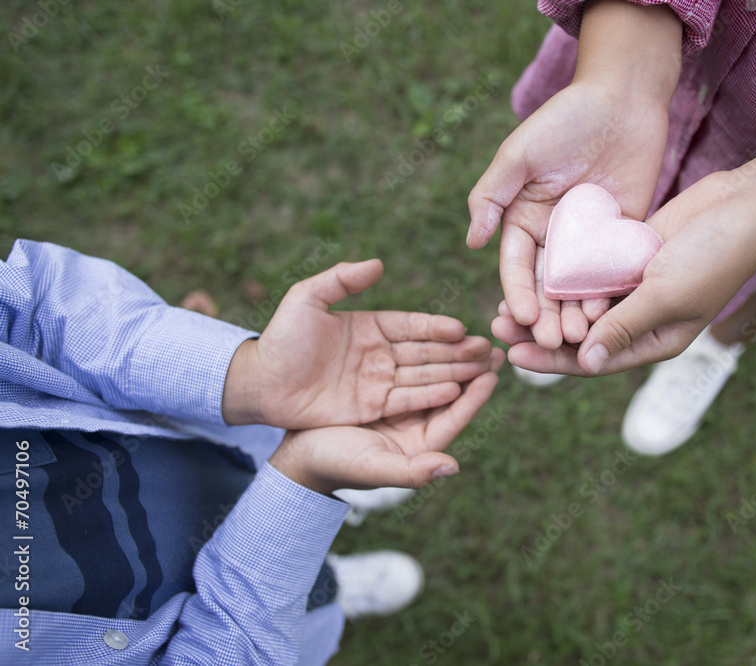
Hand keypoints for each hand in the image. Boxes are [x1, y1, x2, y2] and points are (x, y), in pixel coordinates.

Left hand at [222, 259, 495, 427]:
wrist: (260, 383)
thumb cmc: (281, 338)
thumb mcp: (307, 299)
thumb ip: (341, 279)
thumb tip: (378, 264)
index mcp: (370, 326)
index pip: (412, 325)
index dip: (436, 327)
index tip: (460, 328)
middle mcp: (380, 353)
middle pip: (426, 351)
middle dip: (456, 352)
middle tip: (487, 350)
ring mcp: (377, 381)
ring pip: (422, 375)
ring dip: (452, 374)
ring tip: (482, 372)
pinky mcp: (371, 406)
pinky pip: (406, 399)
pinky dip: (430, 396)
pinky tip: (454, 392)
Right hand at [269, 350, 503, 493]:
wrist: (296, 455)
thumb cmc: (335, 465)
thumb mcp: (373, 467)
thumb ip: (412, 472)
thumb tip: (453, 468)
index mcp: (418, 444)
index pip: (453, 417)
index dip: (474, 397)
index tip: (492, 374)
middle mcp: (413, 424)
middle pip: (449, 393)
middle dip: (471, 370)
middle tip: (494, 345)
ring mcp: (398, 404)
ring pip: (432, 375)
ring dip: (452, 356)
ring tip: (474, 336)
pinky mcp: (380, 386)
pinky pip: (408, 366)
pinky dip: (424, 350)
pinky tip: (438, 333)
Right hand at [467, 0, 681, 348]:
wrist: (621, 99)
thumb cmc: (565, 120)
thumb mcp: (519, 154)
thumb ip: (492, 195)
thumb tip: (471, 242)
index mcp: (522, 219)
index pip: (515, 266)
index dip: (518, 293)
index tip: (523, 317)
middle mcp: (552, 236)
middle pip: (545, 286)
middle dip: (547, 316)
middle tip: (553, 343)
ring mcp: (587, 240)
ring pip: (577, 288)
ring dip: (576, 314)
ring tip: (580, 338)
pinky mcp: (620, 237)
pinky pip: (612, 272)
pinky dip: (608, 295)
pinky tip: (608, 315)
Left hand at [494, 144, 755, 374]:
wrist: (745, 206)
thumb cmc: (714, 255)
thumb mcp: (665, 296)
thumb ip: (623, 327)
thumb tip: (584, 363)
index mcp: (656, 340)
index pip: (595, 359)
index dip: (552, 359)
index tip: (513, 354)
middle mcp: (643, 319)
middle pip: (581, 336)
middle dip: (539, 333)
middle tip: (496, 326)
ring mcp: (637, 288)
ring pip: (581, 306)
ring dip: (545, 306)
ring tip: (503, 303)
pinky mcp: (632, 257)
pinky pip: (591, 275)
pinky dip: (564, 278)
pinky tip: (531, 273)